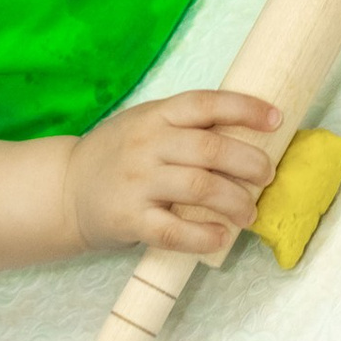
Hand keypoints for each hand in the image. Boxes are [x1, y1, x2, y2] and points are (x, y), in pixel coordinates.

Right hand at [64, 88, 278, 251]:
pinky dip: (203, 235)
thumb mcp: (145, 124)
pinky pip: (173, 230)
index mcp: (156, 116)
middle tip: (267, 176)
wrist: (64, 189)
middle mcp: (147, 145)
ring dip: (235, 201)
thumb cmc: (117, 154)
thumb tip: (246, 132)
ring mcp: (137, 182)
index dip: (245, 108)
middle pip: (211, 149)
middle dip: (250, 163)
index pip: (206, 104)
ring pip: (200, 188)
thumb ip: (185, 126)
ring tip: (249, 212)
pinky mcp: (129, 219)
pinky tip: (220, 237)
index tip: (277, 120)